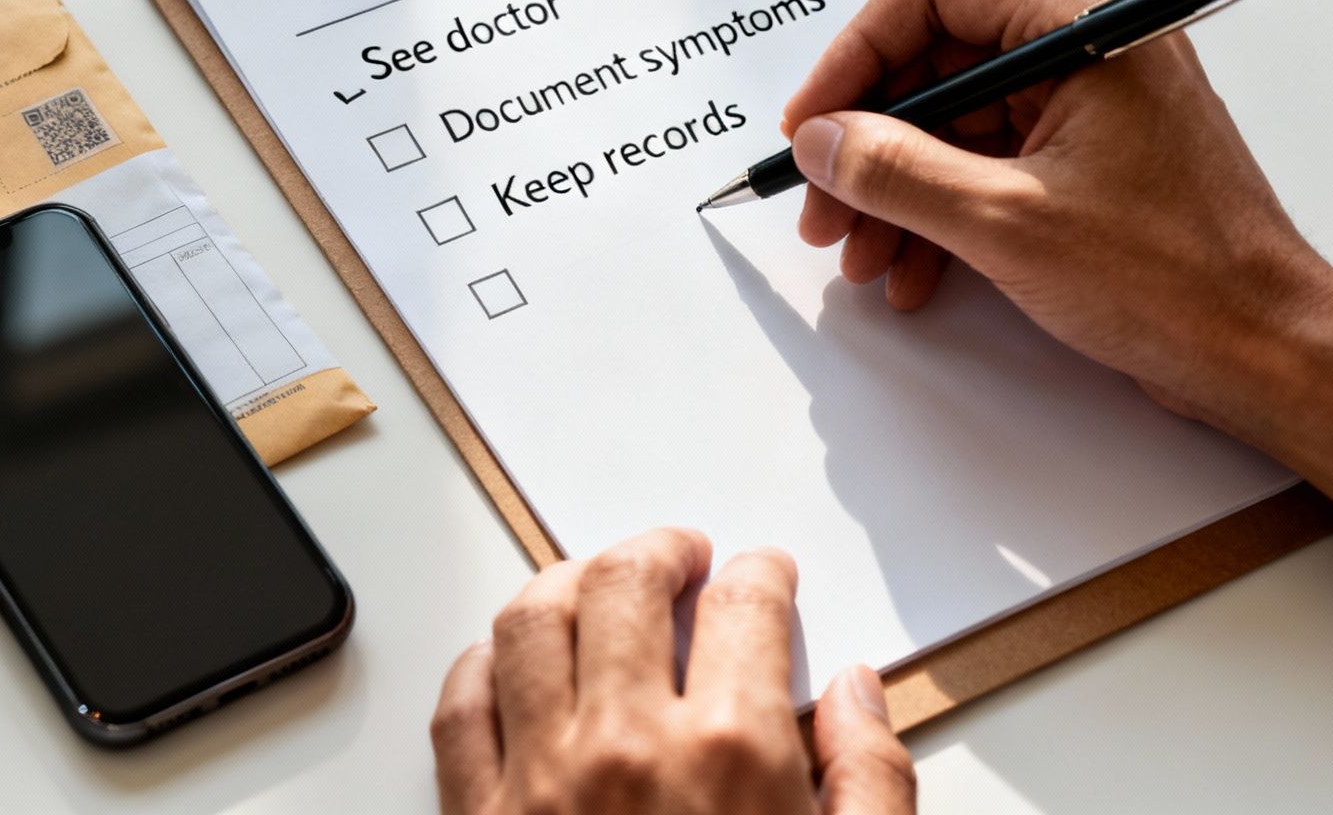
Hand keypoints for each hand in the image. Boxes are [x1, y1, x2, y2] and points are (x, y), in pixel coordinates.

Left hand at [430, 529, 913, 813]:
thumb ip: (870, 781)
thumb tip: (854, 693)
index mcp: (734, 760)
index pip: (745, 608)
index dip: (760, 575)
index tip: (763, 575)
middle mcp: (629, 747)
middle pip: (627, 584)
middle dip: (660, 551)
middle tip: (681, 555)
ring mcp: (542, 780)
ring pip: (533, 620)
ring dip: (568, 580)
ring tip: (597, 582)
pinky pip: (462, 707)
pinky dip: (485, 662)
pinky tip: (511, 658)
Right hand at [782, 0, 1332, 520]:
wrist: (1261, 352)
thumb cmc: (1177, 279)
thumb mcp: (1007, 223)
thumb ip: (897, 172)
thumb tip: (822, 141)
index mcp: (1086, 23)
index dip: (855, 55)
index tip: (811, 120)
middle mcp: (1088, 46)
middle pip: (934, 61)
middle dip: (867, 140)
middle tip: (821, 202)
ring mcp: (1087, 102)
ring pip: (951, 120)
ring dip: (893, 188)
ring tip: (861, 254)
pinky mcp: (1084, 157)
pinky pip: (983, 162)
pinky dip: (937, 210)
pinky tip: (912, 269)